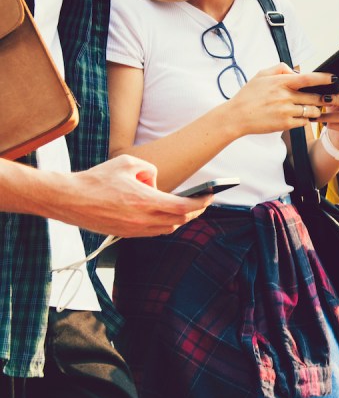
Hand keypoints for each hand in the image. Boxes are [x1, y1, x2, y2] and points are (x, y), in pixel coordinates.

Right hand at [43, 156, 212, 236]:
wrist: (69, 199)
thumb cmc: (97, 179)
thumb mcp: (128, 163)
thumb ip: (150, 170)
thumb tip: (157, 182)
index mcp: (145, 201)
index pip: (183, 206)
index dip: (201, 203)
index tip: (210, 197)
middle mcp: (142, 219)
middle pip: (179, 220)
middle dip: (194, 211)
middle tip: (202, 203)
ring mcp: (134, 230)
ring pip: (167, 228)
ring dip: (179, 219)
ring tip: (185, 208)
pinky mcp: (126, 234)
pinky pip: (153, 232)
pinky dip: (163, 224)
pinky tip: (163, 214)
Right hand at [222, 64, 338, 137]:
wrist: (237, 116)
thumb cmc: (249, 95)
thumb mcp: (261, 75)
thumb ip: (280, 69)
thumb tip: (295, 70)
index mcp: (281, 82)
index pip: (308, 78)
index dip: (324, 78)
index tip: (335, 78)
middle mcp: (285, 97)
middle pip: (315, 97)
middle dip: (324, 98)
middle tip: (329, 97)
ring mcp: (286, 111)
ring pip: (312, 111)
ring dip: (316, 110)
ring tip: (313, 108)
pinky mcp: (285, 125)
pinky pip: (304, 122)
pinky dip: (306, 120)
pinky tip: (302, 117)